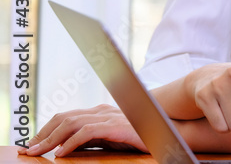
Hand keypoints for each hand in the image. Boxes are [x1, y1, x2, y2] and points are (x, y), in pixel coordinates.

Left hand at [18, 104, 146, 156]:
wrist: (167, 134)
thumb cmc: (139, 138)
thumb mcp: (110, 139)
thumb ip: (91, 139)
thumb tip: (65, 147)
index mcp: (100, 112)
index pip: (66, 117)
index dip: (47, 130)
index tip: (34, 145)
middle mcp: (102, 110)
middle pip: (65, 118)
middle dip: (43, 134)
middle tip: (30, 150)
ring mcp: (110, 116)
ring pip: (72, 123)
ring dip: (51, 139)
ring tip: (39, 152)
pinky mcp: (116, 126)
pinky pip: (87, 132)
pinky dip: (71, 142)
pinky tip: (62, 153)